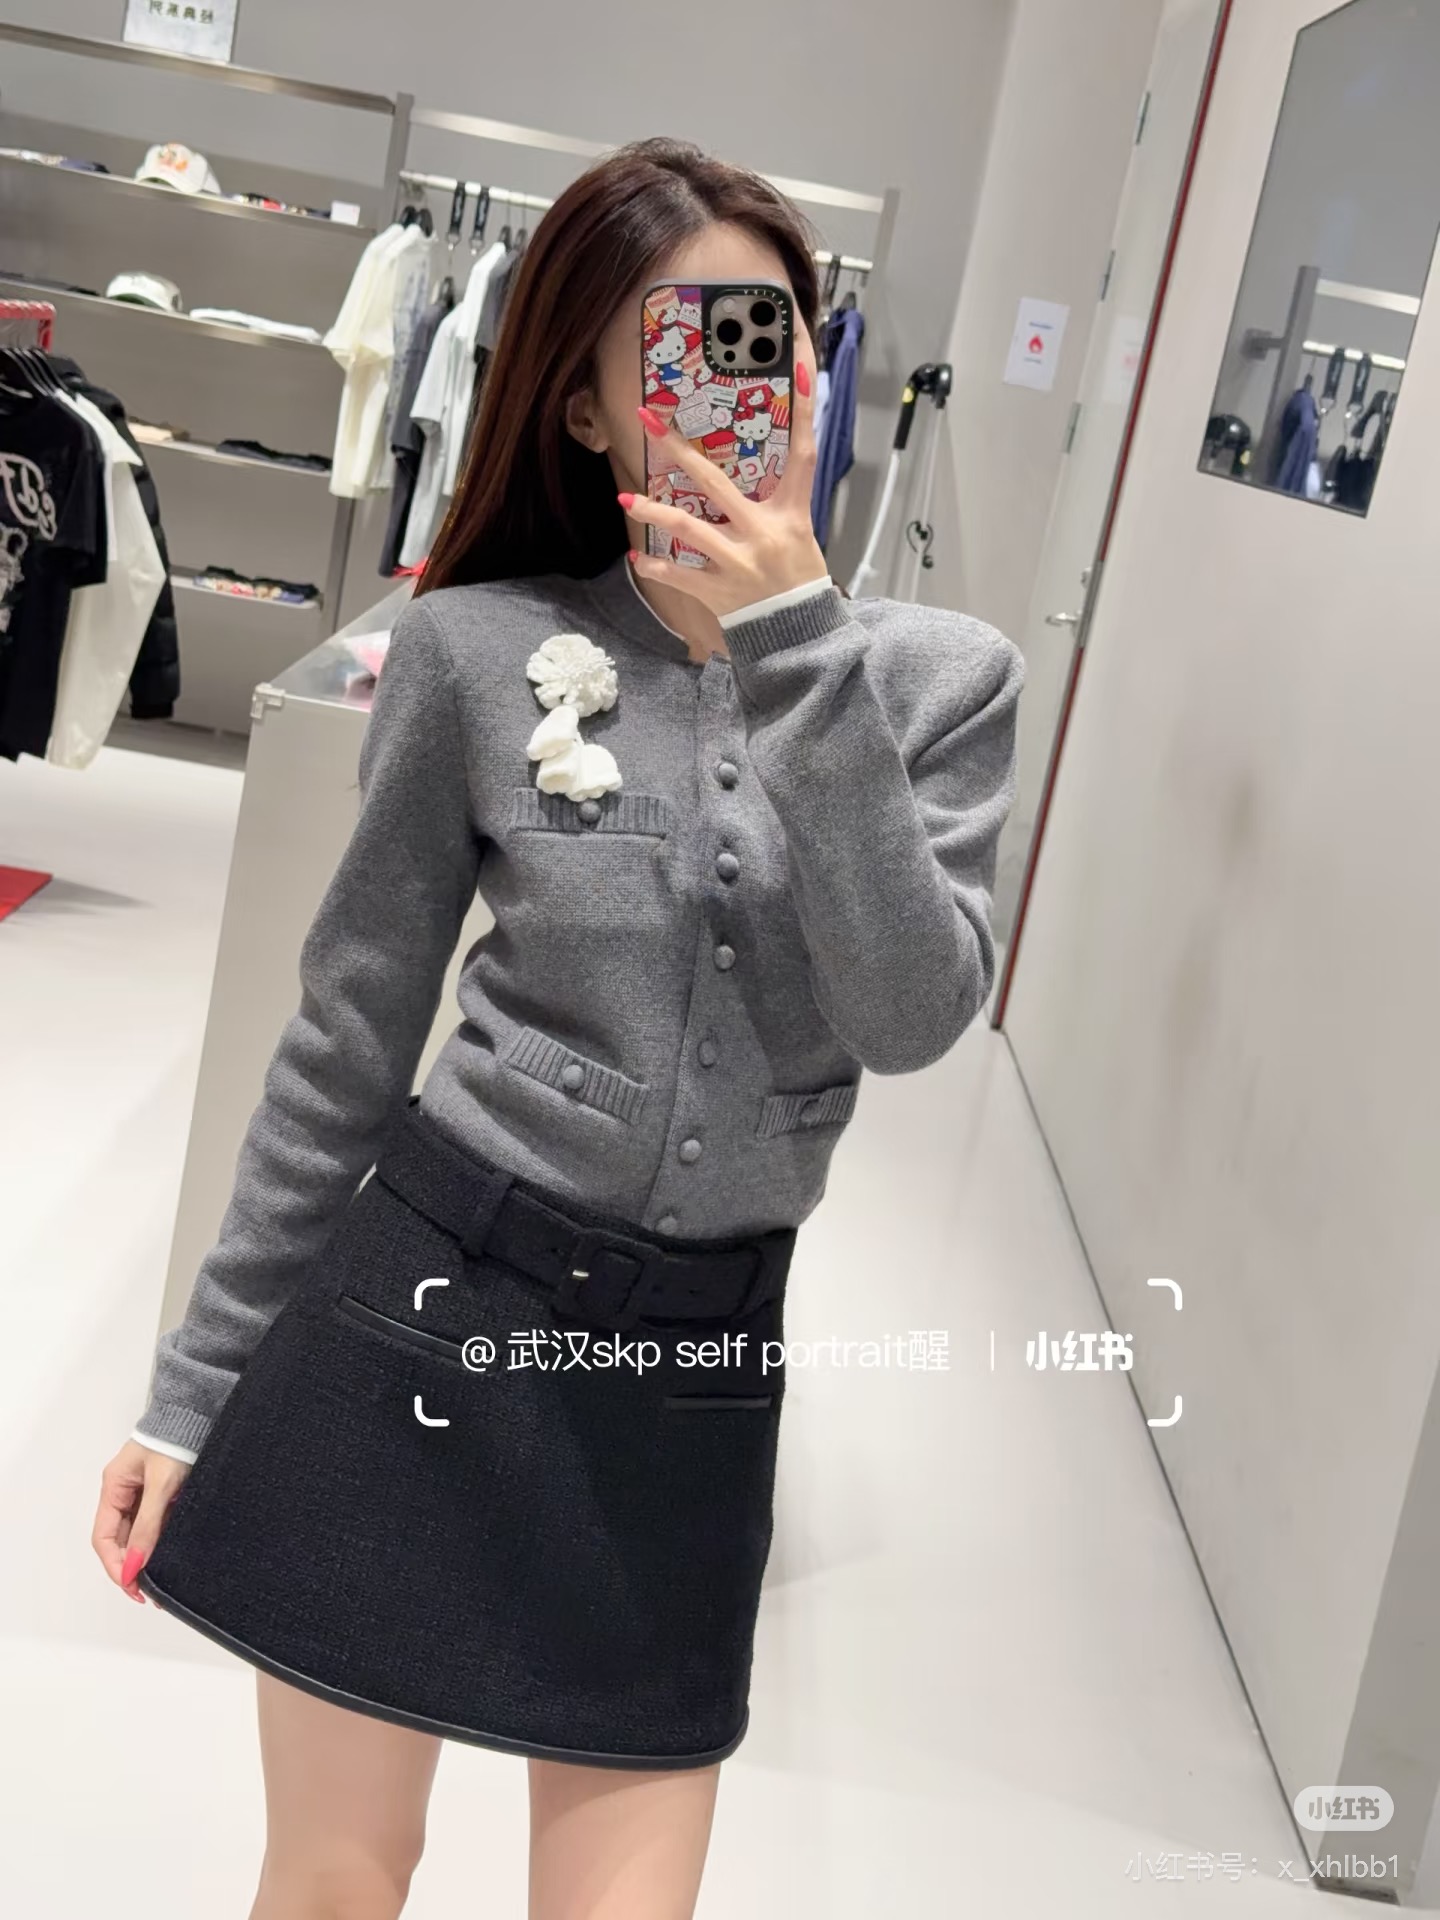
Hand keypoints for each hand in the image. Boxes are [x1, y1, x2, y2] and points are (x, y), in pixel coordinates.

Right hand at [93, 1437, 190, 1604]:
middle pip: (120, 1539)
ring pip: (139, 1534)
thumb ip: (148, 1525)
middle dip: (131, 1567)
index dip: (115, 1565)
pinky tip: (171, 1558)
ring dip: (146, 1558)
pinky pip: (157, 1523)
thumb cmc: (177, 1438)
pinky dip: (161, 1542)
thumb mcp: (161, 1484)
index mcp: (114, 1486)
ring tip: (160, 1583)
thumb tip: (135, 1566)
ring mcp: (144, 1492)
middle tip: (149, 1593)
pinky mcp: (165, 1492)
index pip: (105, 1537)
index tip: (132, 1585)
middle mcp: (125, 1491)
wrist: (202, 1411)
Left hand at [622, 358, 827, 619]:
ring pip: (687, 527)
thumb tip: (756, 472)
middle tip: (647, 420)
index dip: (802, 410)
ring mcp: (738, 562)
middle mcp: (763, 533)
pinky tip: (637, 557)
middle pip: (715, 481)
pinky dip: (655, 567)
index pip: (804, 451)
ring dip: (652, 511)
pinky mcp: (719, 591)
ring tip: (625, 498)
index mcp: (791, 513)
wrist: (802, 636)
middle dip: (677, 448)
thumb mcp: (800, 535)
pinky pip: (678, 575)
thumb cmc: (799, 581)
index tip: (797, 366)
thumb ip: (777, 504)